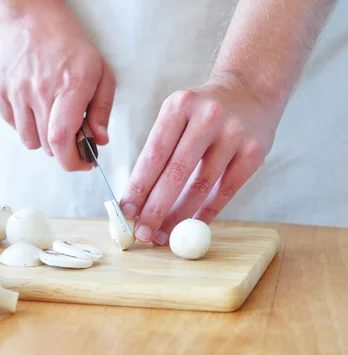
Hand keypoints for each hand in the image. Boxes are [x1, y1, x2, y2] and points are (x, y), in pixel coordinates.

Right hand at [0, 2, 114, 170]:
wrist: (33, 21)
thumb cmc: (71, 47)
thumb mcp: (101, 73)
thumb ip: (101, 110)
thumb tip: (98, 140)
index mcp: (69, 87)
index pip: (62, 140)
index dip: (72, 161)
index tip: (82, 163)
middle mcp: (40, 92)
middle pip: (47, 146)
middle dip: (63, 149)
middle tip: (72, 135)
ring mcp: (17, 92)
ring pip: (29, 141)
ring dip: (43, 139)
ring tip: (51, 118)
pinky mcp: (1, 92)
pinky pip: (13, 126)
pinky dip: (26, 125)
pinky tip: (35, 107)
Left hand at [120, 73, 281, 244]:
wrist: (250, 91)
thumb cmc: (201, 113)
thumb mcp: (177, 116)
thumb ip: (160, 152)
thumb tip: (137, 200)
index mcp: (179, 106)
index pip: (153, 154)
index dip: (138, 186)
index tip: (126, 211)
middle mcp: (207, 117)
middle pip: (176, 172)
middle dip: (155, 208)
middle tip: (142, 233)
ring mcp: (234, 133)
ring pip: (201, 185)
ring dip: (179, 216)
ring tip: (163, 236)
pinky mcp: (255, 151)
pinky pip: (226, 190)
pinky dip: (206, 212)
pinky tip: (191, 225)